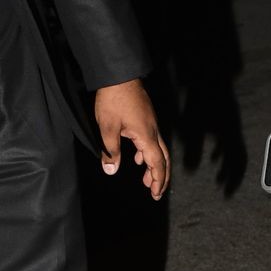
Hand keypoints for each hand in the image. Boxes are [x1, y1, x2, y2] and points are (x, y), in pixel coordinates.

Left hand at [95, 79, 169, 199]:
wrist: (119, 75)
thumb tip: (111, 170)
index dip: (157, 180)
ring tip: (145, 179)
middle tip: (156, 192)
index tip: (155, 194)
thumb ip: (110, 151)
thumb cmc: (114, 100)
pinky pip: (151, 140)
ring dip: (153, 166)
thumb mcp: (107, 128)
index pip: (157, 163)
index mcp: (146, 136)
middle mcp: (153, 131)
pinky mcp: (146, 119)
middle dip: (160, 177)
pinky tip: (137, 157)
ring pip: (158, 149)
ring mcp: (151, 124)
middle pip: (163, 158)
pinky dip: (146, 153)